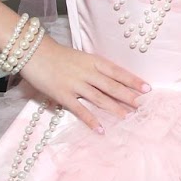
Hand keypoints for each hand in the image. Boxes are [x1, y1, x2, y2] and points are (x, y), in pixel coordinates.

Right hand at [19, 35, 149, 132]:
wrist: (33, 51)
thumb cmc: (57, 55)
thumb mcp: (80, 57)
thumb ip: (94, 69)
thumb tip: (111, 81)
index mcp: (92, 61)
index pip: (117, 71)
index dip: (133, 80)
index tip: (147, 89)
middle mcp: (87, 72)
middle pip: (112, 86)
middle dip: (128, 96)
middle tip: (143, 106)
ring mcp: (75, 84)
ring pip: (99, 98)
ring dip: (114, 108)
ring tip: (128, 118)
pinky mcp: (63, 94)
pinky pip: (79, 109)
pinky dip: (91, 120)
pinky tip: (101, 129)